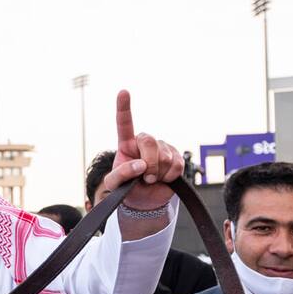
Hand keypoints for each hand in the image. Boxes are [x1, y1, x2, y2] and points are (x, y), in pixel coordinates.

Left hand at [104, 91, 183, 210]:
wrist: (145, 201)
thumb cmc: (127, 188)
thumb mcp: (115, 185)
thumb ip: (121, 174)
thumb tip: (139, 165)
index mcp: (126, 144)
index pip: (124, 123)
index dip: (124, 107)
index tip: (123, 92)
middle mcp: (144, 142)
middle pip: (149, 142)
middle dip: (149, 163)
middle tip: (146, 178)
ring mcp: (162, 148)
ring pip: (165, 155)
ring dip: (158, 173)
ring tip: (152, 179)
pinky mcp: (176, 157)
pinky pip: (177, 164)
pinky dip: (170, 176)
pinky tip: (164, 178)